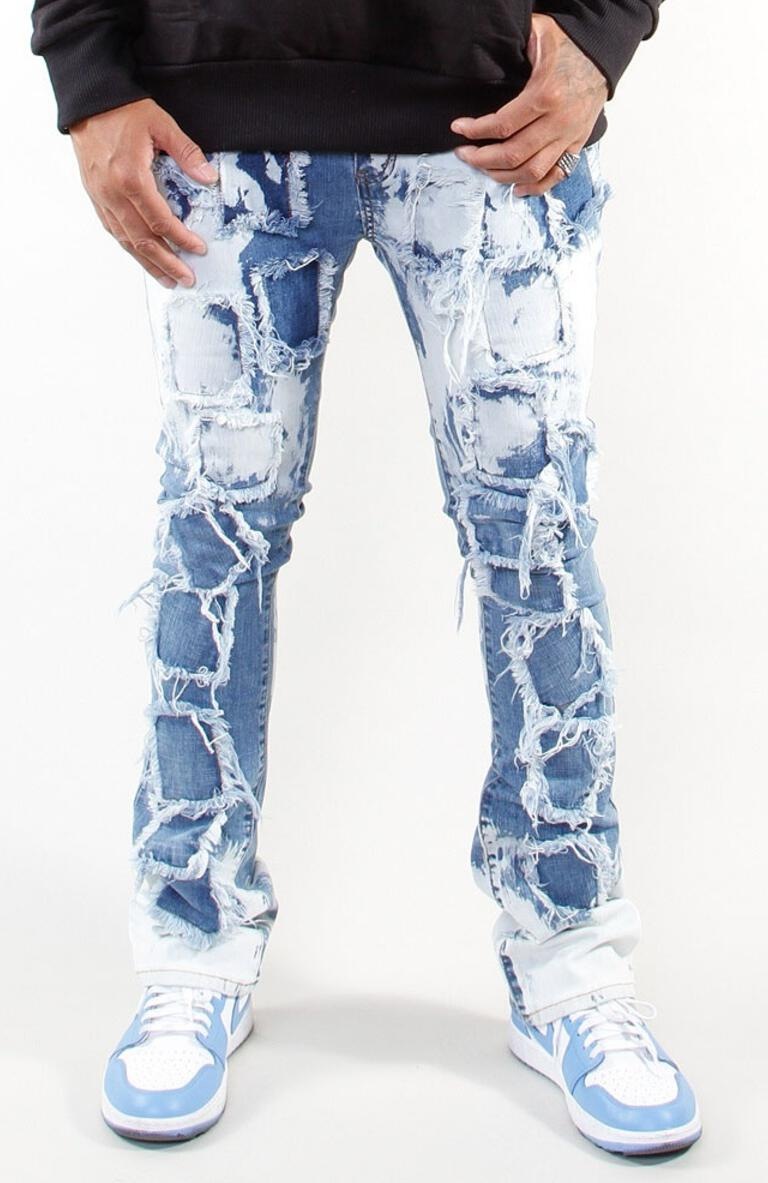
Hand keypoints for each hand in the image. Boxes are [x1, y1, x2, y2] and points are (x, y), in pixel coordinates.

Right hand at [69, 97, 217, 287]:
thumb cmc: (123, 111)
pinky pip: (113, 230)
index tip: (198, 250)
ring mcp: (101, 197)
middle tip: (186, 279)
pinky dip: (129, 247)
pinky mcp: (95, 196)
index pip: (160, 221)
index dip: (180, 239)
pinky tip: (143, 257)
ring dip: (148, 264)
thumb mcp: (161, 125)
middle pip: (143, 240)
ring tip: (168, 279)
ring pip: (126, 241)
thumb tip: (209, 178)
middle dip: (167, 263)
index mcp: (131, 178)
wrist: (88, 102)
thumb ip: (187, 153)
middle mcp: (113, 193)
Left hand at [450, 15, 607, 195]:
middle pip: (513, 155)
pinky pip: (555, 176)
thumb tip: (486, 55)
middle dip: (482, 159)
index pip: (502, 125)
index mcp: (545, 95)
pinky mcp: (576, 145)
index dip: (476, 131)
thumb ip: (513, 47)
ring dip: (502, 175)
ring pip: (531, 171)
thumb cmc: (570, 47)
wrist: (603, 57)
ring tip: (484, 168)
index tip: (459, 128)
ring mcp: (569, 137)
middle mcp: (558, 122)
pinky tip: (516, 188)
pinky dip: (535, 187)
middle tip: (465, 154)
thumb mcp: (540, 35)